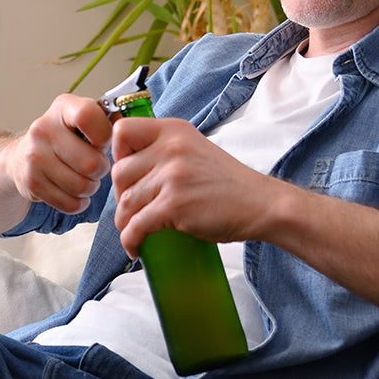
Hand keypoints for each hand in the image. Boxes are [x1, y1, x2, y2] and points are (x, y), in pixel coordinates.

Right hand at [0, 94, 113, 213]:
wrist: (21, 158)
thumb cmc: (63, 139)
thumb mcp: (81, 120)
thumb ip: (107, 121)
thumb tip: (132, 131)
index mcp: (62, 107)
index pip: (88, 116)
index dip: (104, 134)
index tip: (102, 141)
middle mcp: (43, 129)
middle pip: (91, 163)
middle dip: (100, 170)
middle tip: (95, 167)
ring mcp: (34, 156)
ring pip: (82, 187)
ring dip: (90, 188)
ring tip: (84, 179)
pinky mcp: (31, 182)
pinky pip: (70, 204)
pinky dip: (78, 202)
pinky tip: (73, 192)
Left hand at [108, 116, 284, 256]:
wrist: (261, 204)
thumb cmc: (228, 183)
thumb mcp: (194, 149)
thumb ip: (165, 150)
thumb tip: (128, 167)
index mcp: (173, 130)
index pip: (122, 130)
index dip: (117, 153)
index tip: (127, 173)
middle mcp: (170, 148)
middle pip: (119, 171)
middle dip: (120, 194)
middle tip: (134, 208)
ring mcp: (171, 176)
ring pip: (125, 201)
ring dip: (125, 221)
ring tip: (134, 231)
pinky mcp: (174, 205)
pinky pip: (136, 225)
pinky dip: (130, 240)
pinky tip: (135, 247)